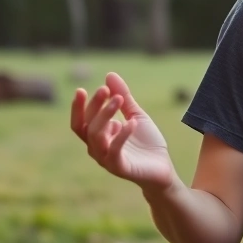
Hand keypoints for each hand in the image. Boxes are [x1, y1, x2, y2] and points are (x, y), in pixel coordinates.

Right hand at [70, 72, 176, 190]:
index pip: (82, 120)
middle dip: (93, 106)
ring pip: (96, 136)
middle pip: (86, 126)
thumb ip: (123, 98)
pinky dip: (121, 135)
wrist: (162, 167)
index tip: (82, 89)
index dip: (79, 106)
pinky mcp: (119, 168)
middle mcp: (97, 148)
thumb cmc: (146, 142)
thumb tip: (109, 75)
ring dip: (105, 115)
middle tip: (104, 89)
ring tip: (119, 99)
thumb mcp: (136, 115)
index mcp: (98, 136)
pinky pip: (114, 151)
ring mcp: (106, 159)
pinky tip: (131, 122)